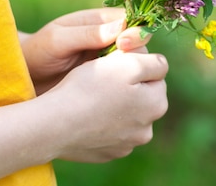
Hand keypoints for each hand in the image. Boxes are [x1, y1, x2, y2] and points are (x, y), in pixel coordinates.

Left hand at [20, 8, 151, 94]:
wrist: (25, 77)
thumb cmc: (38, 52)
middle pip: (139, 45)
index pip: (130, 22)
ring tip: (121, 87)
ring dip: (134, 76)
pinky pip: (126, 83)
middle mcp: (109, 40)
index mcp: (100, 21)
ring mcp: (110, 62)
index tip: (124, 45)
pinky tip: (119, 100)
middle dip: (136, 56)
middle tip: (123, 69)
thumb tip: (120, 28)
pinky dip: (127, 90)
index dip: (134, 32)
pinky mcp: (108, 81)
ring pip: (136, 66)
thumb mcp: (58, 40)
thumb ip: (87, 34)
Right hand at [43, 50, 168, 161]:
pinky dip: (101, 122)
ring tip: (91, 98)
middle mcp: (146, 130)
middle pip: (142, 96)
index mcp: (156, 105)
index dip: (134, 63)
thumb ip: (153, 62)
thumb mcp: (127, 64)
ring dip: (115, 105)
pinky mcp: (107, 153)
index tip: (115, 63)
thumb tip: (160, 63)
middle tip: (102, 79)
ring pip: (126, 115)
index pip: (155, 74)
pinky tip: (86, 116)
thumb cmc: (90, 88)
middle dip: (128, 86)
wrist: (55, 124)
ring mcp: (126, 145)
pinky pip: (109, 131)